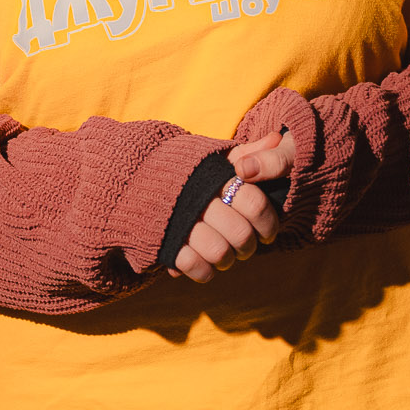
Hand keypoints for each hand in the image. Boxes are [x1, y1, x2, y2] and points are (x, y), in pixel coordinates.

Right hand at [169, 130, 291, 282]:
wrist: (134, 178)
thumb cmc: (186, 171)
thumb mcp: (214, 157)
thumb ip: (246, 152)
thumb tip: (275, 138)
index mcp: (216, 177)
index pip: (255, 204)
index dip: (268, 223)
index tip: (267, 232)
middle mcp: (200, 199)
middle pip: (241, 234)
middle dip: (249, 246)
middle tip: (245, 246)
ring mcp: (181, 222)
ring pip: (219, 253)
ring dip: (228, 260)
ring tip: (226, 256)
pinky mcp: (164, 242)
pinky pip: (193, 266)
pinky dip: (204, 271)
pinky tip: (206, 264)